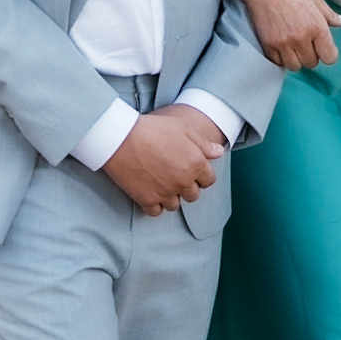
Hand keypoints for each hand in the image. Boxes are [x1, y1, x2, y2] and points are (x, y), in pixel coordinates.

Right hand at [102, 108, 224, 216]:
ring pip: (175, 205)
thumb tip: (220, 152)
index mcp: (195, 164)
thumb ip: (204, 143)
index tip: (190, 169)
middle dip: (187, 186)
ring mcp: (165, 192)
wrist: (120, 137)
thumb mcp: (182, 128)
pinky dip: (154, 204)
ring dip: (171, 196)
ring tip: (160, 182)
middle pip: (193, 195)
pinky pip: (157, 211)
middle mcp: (183, 181)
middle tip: (173, 174)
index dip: (201, 175)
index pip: (209, 180)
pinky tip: (149, 190)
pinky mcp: (147, 200)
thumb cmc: (152, 128)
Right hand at [244, 0, 340, 69]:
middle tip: (305, 40)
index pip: (330, 57)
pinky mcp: (267, 45)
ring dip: (295, 57)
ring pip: (295, 66)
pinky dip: (280, 57)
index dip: (328, 53)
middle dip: (311, 54)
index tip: (323, 47)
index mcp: (317, 26)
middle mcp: (301, 38)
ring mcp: (283, 43)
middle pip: (312, 63)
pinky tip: (280, 43)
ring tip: (292, 42)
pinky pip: (278, 62)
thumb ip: (330, 15)